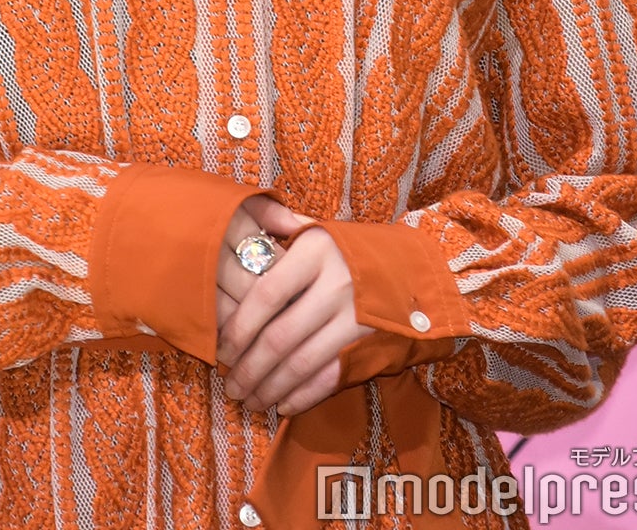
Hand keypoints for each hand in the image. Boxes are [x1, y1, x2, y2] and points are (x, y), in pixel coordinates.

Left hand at [216, 198, 374, 417]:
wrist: (416, 267)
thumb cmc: (353, 249)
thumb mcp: (319, 231)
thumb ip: (280, 234)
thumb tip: (239, 239)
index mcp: (316, 251)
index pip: (266, 294)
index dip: (239, 327)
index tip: (220, 349)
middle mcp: (337, 284)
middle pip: (280, 336)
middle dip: (248, 368)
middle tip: (229, 385)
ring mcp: (356, 318)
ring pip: (302, 363)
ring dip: (270, 388)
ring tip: (249, 400)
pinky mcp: (370, 345)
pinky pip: (329, 378)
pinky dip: (302, 396)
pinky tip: (282, 404)